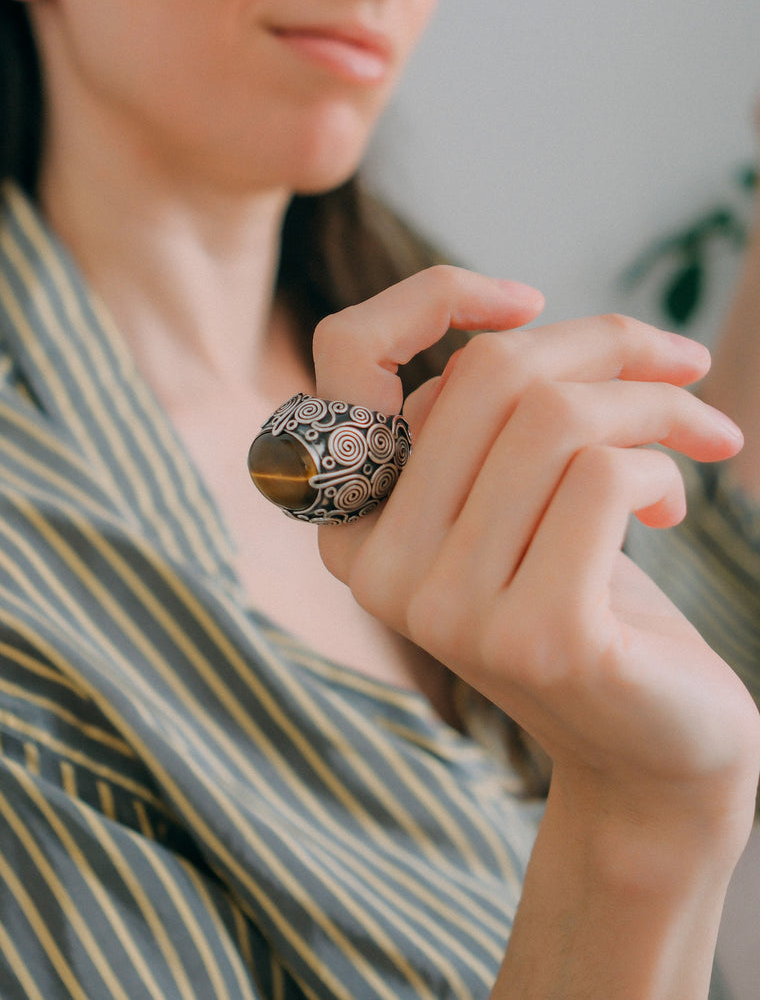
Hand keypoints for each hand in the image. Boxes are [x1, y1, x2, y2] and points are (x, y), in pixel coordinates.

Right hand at [313, 267, 759, 836]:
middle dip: (606, 345)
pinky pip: (603, 478)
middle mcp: (377, 565)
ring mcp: (449, 609)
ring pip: (555, 419)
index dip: (432, 296)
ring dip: (654, 407)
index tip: (528, 300)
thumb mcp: (510, 495)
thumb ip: (478, 421)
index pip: (346, 353)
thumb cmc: (584, 593)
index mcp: (353, 518)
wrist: (652, 746)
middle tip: (682, 366)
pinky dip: (661, 468)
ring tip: (697, 437)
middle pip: (488, 373)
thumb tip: (513, 322)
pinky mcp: (537, 637)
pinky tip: (673, 504)